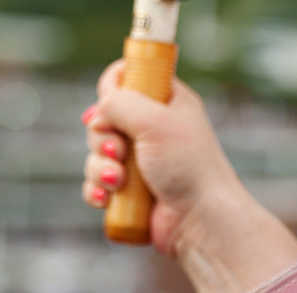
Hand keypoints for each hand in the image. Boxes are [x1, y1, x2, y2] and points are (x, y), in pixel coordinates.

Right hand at [82, 60, 296, 292]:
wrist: (201, 222)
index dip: (113, 86)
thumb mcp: (155, 121)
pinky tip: (107, 198)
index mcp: (165, 101)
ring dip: (101, 167)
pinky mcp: (127, 188)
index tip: (111, 103)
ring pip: (96, 151)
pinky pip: (95, 180)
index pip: (128, 76)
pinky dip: (97, 189)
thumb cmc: (188, 167)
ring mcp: (138, 159)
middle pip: (102, 117)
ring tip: (118, 181)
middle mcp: (150, 127)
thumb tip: (96, 113)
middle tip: (120, 152)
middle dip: (103, 138)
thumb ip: (119, 102)